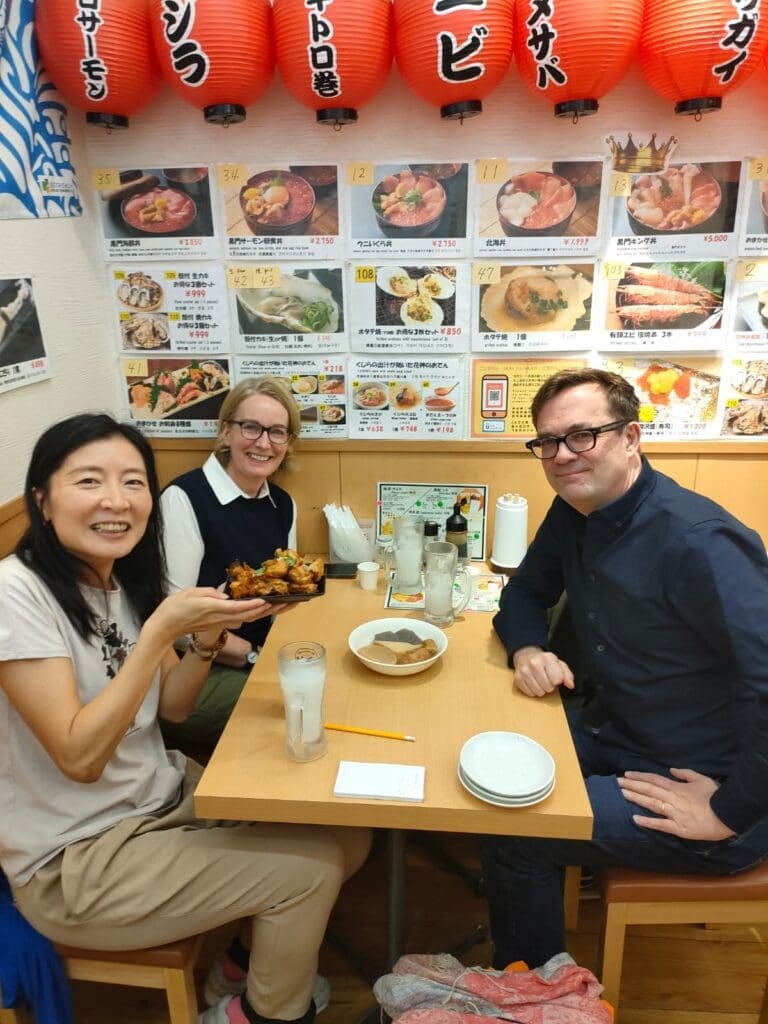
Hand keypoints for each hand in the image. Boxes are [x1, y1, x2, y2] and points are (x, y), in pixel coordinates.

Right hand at [146, 588, 273, 647]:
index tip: (266, 601)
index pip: (237, 608)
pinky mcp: (219, 625)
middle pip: (248, 616)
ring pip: (247, 619)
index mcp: (213, 608)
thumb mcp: (190, 593)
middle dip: (268, 610)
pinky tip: (262, 611)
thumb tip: (225, 595)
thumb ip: (209, 593)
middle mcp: (220, 618)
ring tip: (280, 606)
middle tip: (286, 603)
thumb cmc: (174, 607)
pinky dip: (253, 615)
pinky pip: (240, 620)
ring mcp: (220, 623)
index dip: (252, 605)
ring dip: (264, 614)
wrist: (165, 627)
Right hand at [512, 646, 574, 696]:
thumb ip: (567, 675)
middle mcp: (534, 663)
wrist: (526, 656)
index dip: (557, 681)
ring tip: (540, 681)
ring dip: (541, 689)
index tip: (554, 677)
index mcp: (547, 658)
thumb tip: (570, 685)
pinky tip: (533, 683)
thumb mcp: (559, 664)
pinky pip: (530, 693)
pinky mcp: (518, 678)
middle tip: (546, 678)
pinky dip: (533, 691)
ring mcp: (525, 671)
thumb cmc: (545, 662)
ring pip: (539, 692)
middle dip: (549, 686)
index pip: (557, 680)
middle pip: (548, 688)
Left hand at [618, 767, 734, 841]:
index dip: (640, 777)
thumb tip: (671, 770)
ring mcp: (674, 814)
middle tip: (617, 782)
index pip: (654, 780)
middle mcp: (673, 799)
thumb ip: (685, 774)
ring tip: (622, 794)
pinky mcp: (679, 828)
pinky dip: (647, 822)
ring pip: (651, 804)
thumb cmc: (715, 796)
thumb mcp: (702, 779)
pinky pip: (661, 825)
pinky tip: (635, 819)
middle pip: (649, 790)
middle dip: (632, 786)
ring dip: (635, 799)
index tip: (627, 774)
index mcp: (678, 788)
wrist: (727, 815)